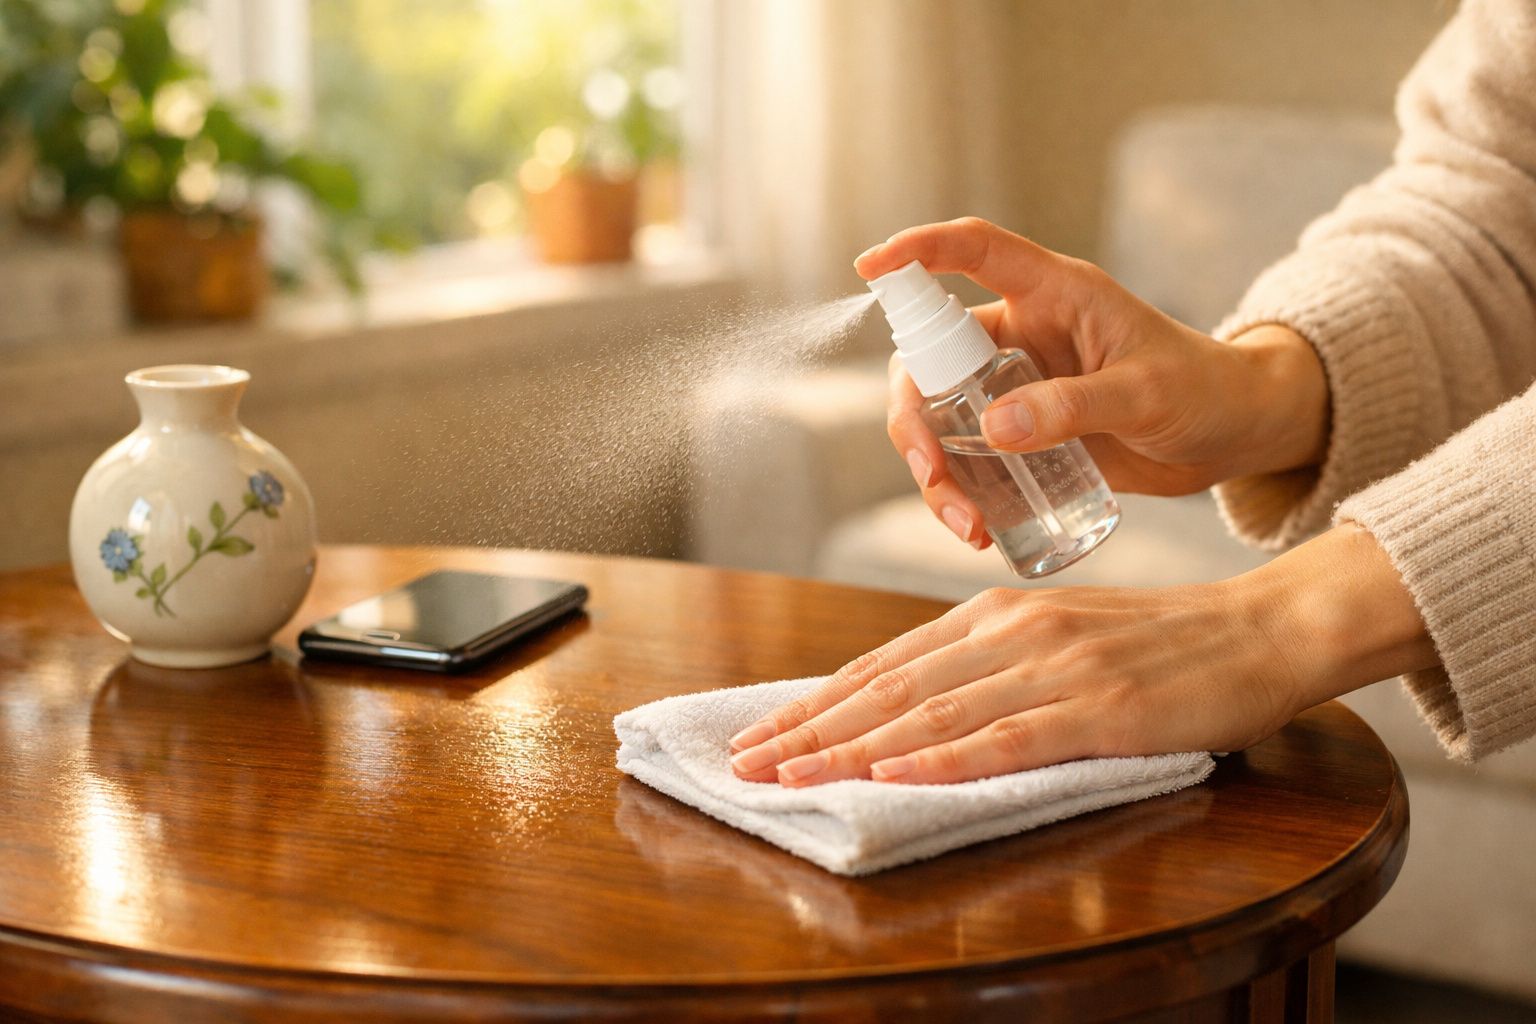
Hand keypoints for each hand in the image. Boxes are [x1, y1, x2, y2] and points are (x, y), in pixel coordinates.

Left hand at [728, 524, 1435, 784]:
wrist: (1260, 630)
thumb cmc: (1157, 645)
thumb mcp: (1056, 639)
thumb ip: (986, 667)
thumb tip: (909, 712)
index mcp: (995, 614)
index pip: (884, 662)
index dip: (817, 700)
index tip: (763, 732)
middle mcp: (1012, 632)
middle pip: (890, 687)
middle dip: (810, 729)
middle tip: (748, 762)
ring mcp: (1054, 667)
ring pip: (932, 711)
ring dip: (853, 748)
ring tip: (793, 776)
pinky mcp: (1100, 707)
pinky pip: (1009, 737)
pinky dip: (944, 757)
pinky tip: (895, 775)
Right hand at [859, 217, 1329, 547]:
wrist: (1232, 434)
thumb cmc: (1203, 390)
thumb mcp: (1146, 394)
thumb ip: (1074, 407)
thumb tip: (992, 430)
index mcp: (1052, 295)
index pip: (973, 252)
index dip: (918, 251)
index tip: (868, 265)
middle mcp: (1020, 337)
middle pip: (929, 362)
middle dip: (915, 423)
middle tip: (934, 475)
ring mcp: (1014, 388)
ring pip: (939, 422)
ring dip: (935, 474)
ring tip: (967, 526)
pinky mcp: (1021, 436)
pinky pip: (968, 461)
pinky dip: (961, 496)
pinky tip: (981, 532)